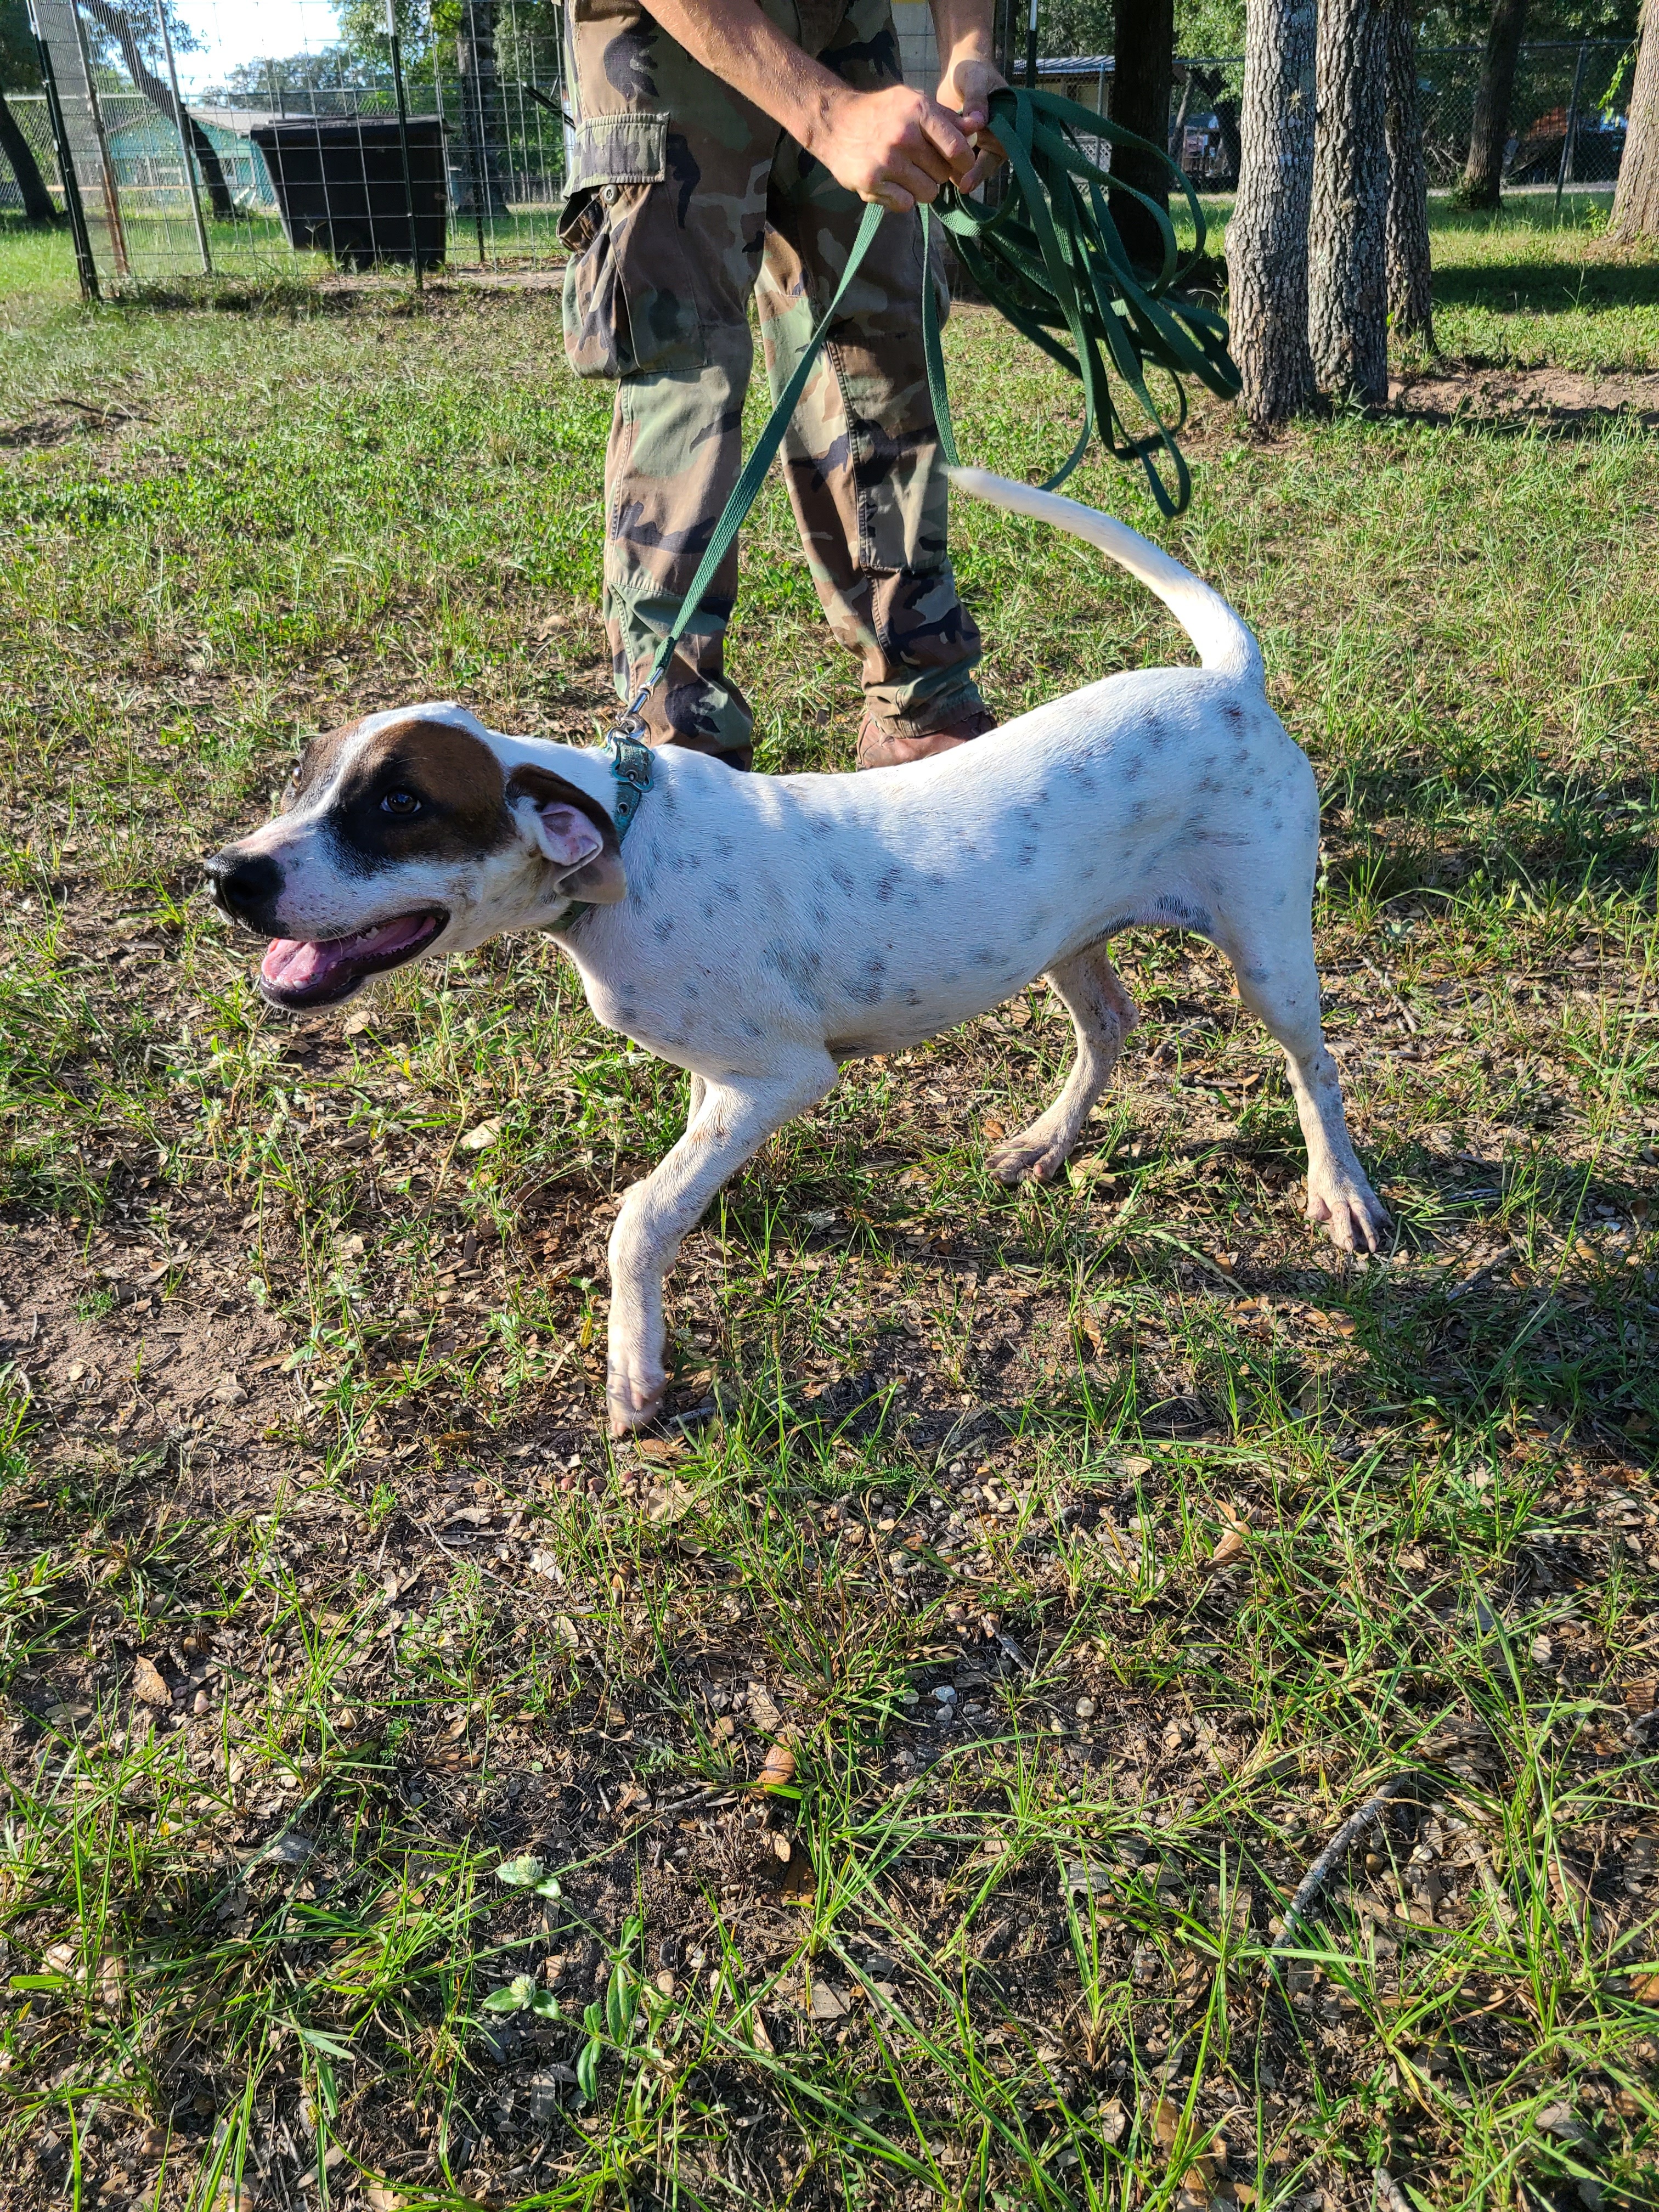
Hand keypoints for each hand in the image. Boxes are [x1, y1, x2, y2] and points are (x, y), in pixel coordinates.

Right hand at [805, 82, 980, 211]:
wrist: (835, 122)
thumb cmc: (882, 113)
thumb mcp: (914, 103)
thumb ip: (947, 118)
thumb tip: (979, 126)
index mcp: (918, 112)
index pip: (957, 149)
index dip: (965, 163)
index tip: (961, 166)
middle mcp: (903, 136)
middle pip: (943, 174)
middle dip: (939, 173)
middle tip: (923, 165)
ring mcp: (886, 161)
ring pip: (928, 193)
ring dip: (922, 188)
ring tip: (908, 174)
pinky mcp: (871, 183)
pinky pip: (905, 204)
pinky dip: (903, 198)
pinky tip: (892, 184)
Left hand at [937, 52, 1005, 192]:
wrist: (959, 70)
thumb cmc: (972, 71)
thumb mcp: (975, 80)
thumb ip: (977, 98)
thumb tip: (979, 121)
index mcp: (1006, 123)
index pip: (997, 152)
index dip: (982, 169)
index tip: (967, 182)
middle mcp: (995, 137)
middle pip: (984, 164)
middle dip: (970, 176)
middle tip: (956, 187)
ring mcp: (979, 142)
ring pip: (970, 165)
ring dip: (957, 173)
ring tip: (940, 181)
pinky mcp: (963, 143)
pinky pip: (956, 158)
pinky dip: (946, 163)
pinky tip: (932, 170)